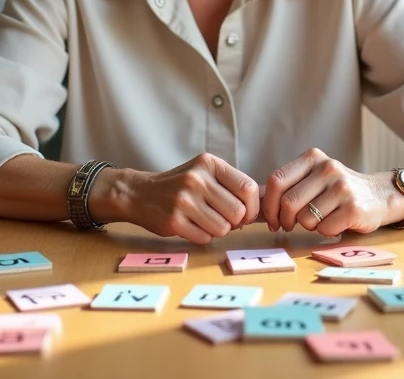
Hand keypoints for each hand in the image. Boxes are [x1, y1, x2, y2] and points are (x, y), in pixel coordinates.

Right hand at [117, 153, 260, 245]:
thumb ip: (232, 186)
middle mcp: (197, 179)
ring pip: (223, 229)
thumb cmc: (180, 186)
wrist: (140, 193)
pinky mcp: (174, 221)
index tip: (246, 214)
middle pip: (238, 212)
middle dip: (235, 222)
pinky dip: (203, 237)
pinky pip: (205, 238)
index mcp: (209, 164)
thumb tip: (263, 209)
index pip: (248, 188)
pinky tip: (192, 226)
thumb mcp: (205, 174)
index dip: (253, 207)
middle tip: (224, 219)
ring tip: (205, 221)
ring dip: (218, 230)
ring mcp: (184, 200)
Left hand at [261, 148, 398, 236]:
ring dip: (308, 226)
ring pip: (305, 219)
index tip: (272, 219)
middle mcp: (327, 168)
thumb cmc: (337, 191)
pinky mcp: (354, 208)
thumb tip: (253, 204)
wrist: (378, 195)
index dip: (269, 205)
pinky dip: (325, 232)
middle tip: (290, 226)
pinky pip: (324, 229)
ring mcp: (342, 187)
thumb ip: (288, 187)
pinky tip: (335, 223)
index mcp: (313, 158)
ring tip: (320, 219)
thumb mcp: (313, 178)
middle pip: (288, 203)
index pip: (276, 181)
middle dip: (285, 221)